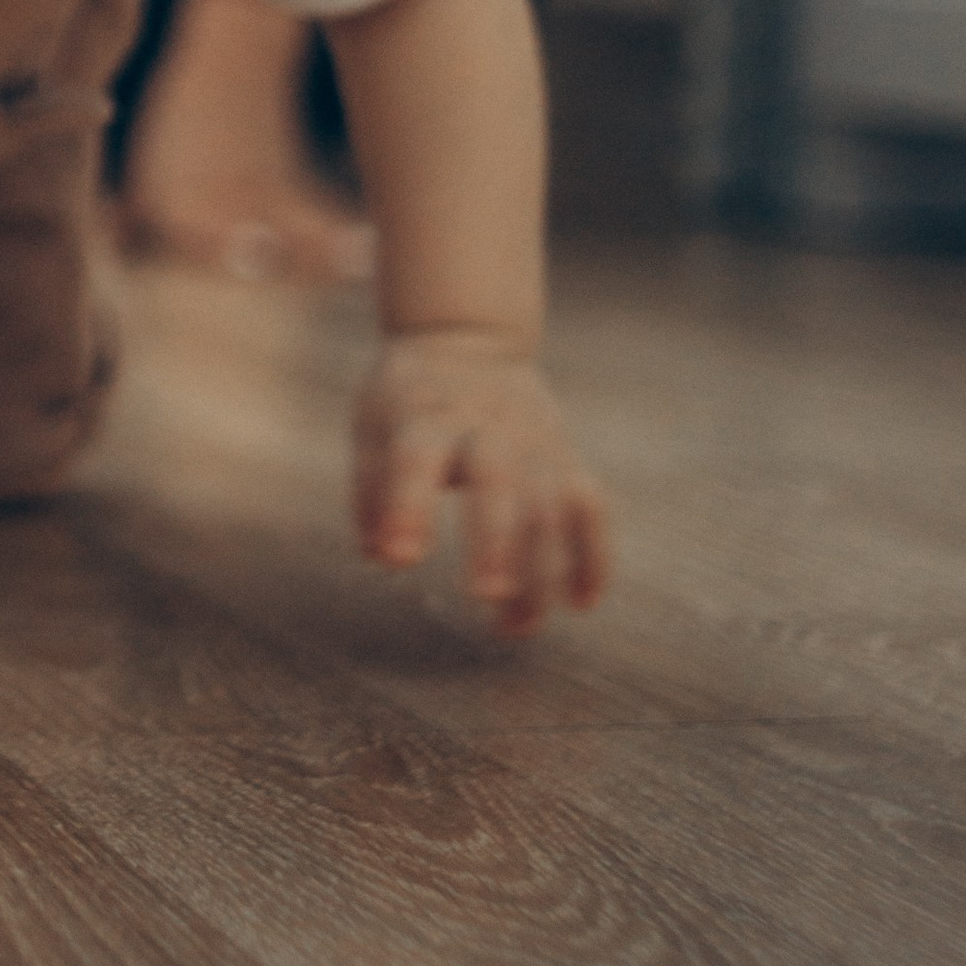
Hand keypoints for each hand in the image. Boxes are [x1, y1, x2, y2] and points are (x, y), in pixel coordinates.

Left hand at [351, 334, 608, 634]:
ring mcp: (533, 441)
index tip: (400, 557)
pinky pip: (591, 508)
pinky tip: (580, 603)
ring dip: (541, 568)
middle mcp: (485, 425)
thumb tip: (382, 555)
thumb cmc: (408, 399)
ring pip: (550, 504)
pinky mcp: (565, 457)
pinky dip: (593, 555)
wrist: (467, 338)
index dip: (407, 505)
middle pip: (499, 478)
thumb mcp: (372, 426)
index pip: (415, 456)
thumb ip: (372, 490)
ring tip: (514, 627)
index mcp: (425, 414)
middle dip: (496, 537)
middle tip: (484, 594)